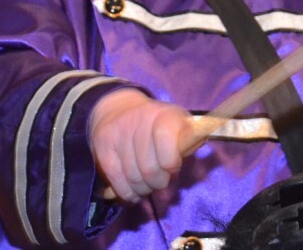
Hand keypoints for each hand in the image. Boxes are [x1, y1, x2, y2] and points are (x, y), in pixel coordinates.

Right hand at [87, 89, 188, 203]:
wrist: (117, 109)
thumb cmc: (156, 124)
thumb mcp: (178, 124)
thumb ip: (190, 138)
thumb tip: (199, 142)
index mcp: (164, 115)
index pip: (167, 142)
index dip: (170, 162)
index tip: (172, 166)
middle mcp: (139, 121)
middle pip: (150, 169)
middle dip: (158, 181)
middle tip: (160, 179)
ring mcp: (119, 135)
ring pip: (134, 179)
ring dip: (143, 189)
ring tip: (147, 183)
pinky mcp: (103, 148)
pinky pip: (118, 182)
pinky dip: (128, 192)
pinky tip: (133, 190)